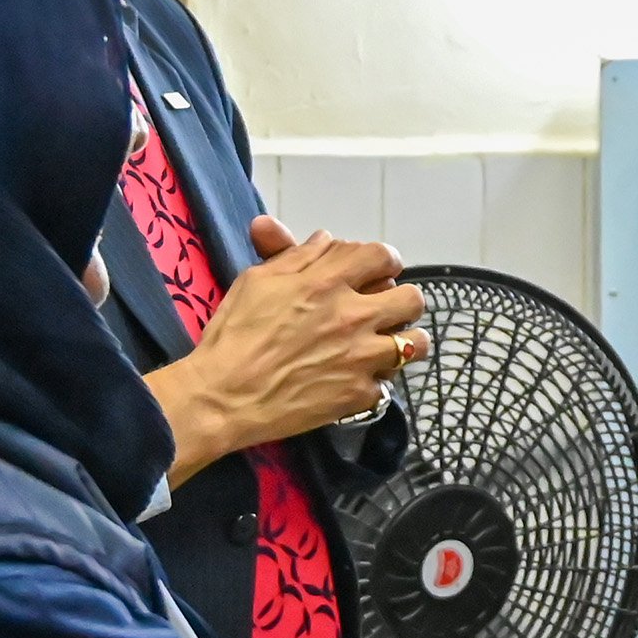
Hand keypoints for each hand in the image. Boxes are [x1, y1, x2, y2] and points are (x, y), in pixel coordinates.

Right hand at [142, 216, 422, 483]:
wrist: (223, 398)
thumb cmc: (233, 336)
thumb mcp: (256, 281)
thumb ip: (295, 256)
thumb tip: (325, 240)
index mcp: (326, 283)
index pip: (382, 255)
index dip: (382, 259)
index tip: (373, 270)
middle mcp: (353, 317)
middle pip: (411, 298)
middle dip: (399, 300)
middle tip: (379, 309)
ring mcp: (361, 358)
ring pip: (415, 342)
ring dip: (400, 340)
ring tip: (379, 344)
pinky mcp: (358, 395)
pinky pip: (388, 383)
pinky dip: (375, 380)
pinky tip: (355, 379)